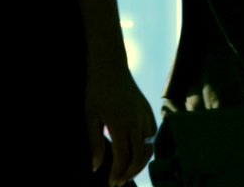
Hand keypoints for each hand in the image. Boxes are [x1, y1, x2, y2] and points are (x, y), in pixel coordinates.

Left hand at [82, 54, 154, 183]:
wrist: (110, 67)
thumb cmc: (96, 92)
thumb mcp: (91, 118)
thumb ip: (95, 144)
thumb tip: (96, 167)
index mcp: (120, 125)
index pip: (122, 157)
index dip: (117, 173)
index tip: (111, 183)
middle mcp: (136, 122)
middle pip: (138, 156)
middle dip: (129, 173)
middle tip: (119, 182)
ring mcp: (145, 116)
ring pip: (148, 148)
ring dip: (140, 163)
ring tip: (128, 171)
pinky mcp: (148, 111)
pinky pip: (152, 135)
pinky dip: (147, 148)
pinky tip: (138, 154)